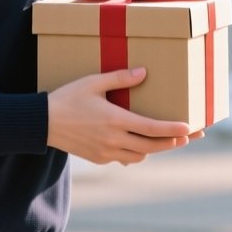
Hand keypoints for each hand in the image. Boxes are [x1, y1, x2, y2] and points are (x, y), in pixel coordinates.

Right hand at [46, 67, 198, 165]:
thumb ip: (120, 78)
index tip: (189, 129)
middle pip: (152, 147)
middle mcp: (113, 140)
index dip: (173, 130)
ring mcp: (106, 152)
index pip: (152, 128)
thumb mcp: (93, 82)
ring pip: (139, 156)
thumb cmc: (68, 98)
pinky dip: (135, 153)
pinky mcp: (98, 158)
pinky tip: (139, 145)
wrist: (42, 123)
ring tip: (166, 140)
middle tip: (188, 137)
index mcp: (115, 120)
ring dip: (154, 149)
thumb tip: (144, 73)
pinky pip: (124, 159)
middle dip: (172, 143)